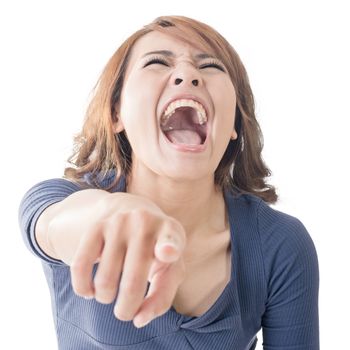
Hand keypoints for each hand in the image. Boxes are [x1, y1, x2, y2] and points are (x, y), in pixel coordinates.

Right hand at [49, 192, 186, 327]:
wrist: (131, 210)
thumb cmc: (155, 248)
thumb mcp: (169, 268)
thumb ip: (161, 296)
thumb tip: (139, 320)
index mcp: (170, 231)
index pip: (171, 240)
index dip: (168, 248)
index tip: (166, 254)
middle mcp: (144, 222)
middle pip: (132, 283)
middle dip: (126, 309)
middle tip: (125, 311)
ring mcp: (118, 222)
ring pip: (104, 281)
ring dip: (105, 298)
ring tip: (111, 294)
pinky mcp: (95, 226)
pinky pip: (80, 267)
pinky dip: (82, 288)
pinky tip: (90, 291)